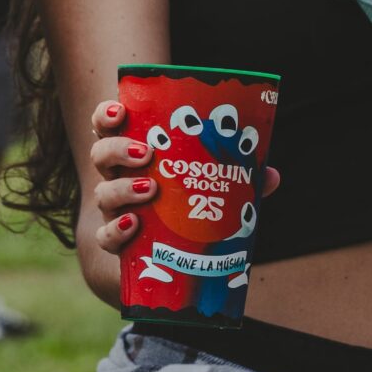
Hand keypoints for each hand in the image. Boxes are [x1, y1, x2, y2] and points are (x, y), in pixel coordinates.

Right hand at [84, 98, 279, 257]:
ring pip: (102, 192)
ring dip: (123, 188)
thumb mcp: (207, 187)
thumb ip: (236, 180)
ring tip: (151, 188)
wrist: (158, 262)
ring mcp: (113, 211)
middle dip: (119, 149)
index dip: (106, 115)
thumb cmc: (182, 209)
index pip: (107, 125)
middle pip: (100, 154)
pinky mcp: (116, 243)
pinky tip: (134, 225)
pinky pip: (105, 236)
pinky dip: (117, 230)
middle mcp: (117, 178)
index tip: (121, 110)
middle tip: (147, 152)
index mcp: (134, 154)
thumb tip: (271, 175)